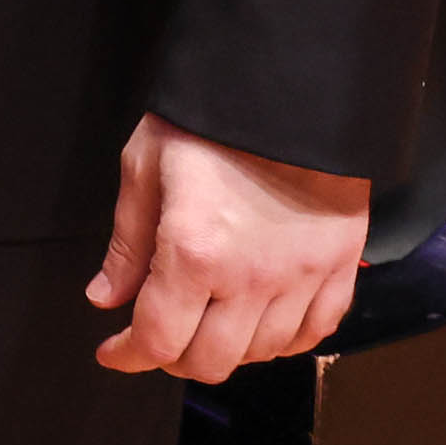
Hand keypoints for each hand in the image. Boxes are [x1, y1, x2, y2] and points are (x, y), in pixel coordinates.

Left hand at [89, 112, 366, 381]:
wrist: (290, 83)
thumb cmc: (212, 118)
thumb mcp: (146, 163)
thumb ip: (127, 242)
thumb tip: (105, 298)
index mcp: (194, 250)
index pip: (157, 339)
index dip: (127, 355)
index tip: (113, 351)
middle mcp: (251, 277)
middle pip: (210, 361)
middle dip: (174, 355)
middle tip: (160, 331)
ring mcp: (301, 276)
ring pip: (261, 354)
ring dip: (227, 348)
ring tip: (208, 320)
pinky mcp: (339, 264)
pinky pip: (315, 332)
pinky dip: (284, 340)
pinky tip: (262, 321)